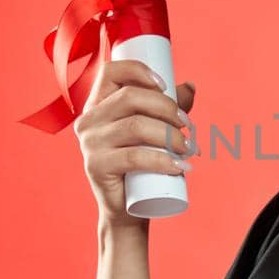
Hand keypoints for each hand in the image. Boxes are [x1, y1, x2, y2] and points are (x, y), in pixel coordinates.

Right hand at [73, 59, 196, 227]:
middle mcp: (88, 120)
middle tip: (189, 125)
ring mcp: (90, 143)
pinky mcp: (96, 166)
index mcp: (97, 104)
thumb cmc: (140, 164)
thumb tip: (190, 87)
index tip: (165, 84)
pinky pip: (133, 157)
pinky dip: (162, 160)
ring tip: (189, 148)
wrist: (127, 207)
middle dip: (166, 107)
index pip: (111, 72)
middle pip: (130, 97)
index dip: (138, 70)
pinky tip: (179, 166)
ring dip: (170, 135)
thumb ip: (168, 107)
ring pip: (135, 126)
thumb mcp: (153, 130)